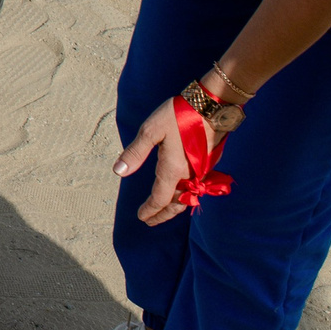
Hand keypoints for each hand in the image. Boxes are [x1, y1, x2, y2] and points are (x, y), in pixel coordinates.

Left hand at [116, 94, 222, 226]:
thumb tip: (119, 171)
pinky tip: (181, 192)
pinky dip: (186, 195)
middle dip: (163, 214)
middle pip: (176, 202)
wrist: (211, 107)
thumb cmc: (177, 116)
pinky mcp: (209, 164)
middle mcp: (190, 175)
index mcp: (173, 169)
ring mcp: (202, 171)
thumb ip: (135, 153)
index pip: (160, 198)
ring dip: (175, 206)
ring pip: (188, 196)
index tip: (141, 217)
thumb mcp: (150, 131)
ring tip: (164, 212)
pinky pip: (197, 187)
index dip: (150, 210)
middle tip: (151, 222)